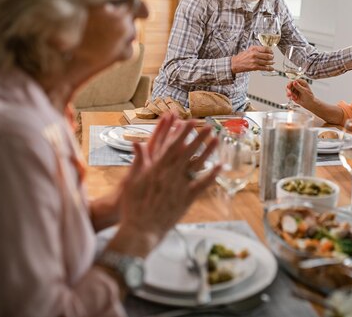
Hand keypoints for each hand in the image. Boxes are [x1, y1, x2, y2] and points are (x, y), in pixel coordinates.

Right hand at [111, 114, 219, 256]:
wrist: (140, 229)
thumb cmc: (132, 206)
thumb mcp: (131, 180)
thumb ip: (138, 161)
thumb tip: (137, 143)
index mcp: (156, 169)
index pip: (172, 146)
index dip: (182, 133)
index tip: (190, 121)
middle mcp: (170, 175)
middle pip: (187, 152)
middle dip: (199, 137)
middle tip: (209, 125)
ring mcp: (180, 187)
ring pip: (197, 165)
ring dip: (208, 151)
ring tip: (217, 139)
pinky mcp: (186, 199)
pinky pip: (202, 185)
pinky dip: (212, 175)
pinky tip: (220, 166)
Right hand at [231, 45, 273, 73]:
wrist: (235, 63)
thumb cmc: (242, 57)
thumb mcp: (249, 50)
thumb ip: (257, 50)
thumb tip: (265, 51)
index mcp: (253, 49)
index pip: (265, 49)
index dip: (270, 51)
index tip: (272, 52)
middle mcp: (254, 54)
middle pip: (267, 55)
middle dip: (271, 57)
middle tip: (272, 58)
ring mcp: (255, 61)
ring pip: (266, 62)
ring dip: (271, 63)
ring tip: (272, 63)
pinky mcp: (254, 67)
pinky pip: (264, 68)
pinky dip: (269, 68)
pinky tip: (271, 68)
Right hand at [286, 79, 314, 108]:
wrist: (309, 104)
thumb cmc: (309, 97)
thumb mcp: (304, 91)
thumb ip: (299, 87)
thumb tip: (294, 82)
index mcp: (302, 82)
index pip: (294, 80)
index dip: (290, 83)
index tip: (288, 86)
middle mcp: (298, 85)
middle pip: (290, 85)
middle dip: (289, 90)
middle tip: (289, 94)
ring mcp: (295, 90)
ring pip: (289, 90)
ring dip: (290, 94)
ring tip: (294, 97)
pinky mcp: (293, 94)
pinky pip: (289, 95)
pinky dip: (291, 97)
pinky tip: (295, 98)